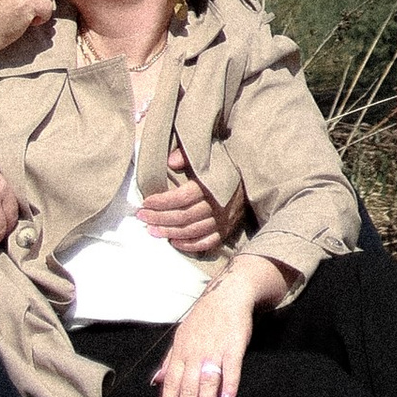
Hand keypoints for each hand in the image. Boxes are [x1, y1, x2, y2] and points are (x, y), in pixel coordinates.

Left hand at [137, 144, 246, 261]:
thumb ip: (189, 155)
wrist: (254, 175)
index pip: (182, 197)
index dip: (162, 201)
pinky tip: (174, 242)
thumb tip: (170, 162)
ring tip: (151, 231)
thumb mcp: (210, 151)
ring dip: (170, 232)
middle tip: (142, 217)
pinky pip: (207, 242)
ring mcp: (224, 220)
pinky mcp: (228, 230)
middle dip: (160, 217)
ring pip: (192, 231)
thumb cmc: (226, 162)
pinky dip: (190, 245)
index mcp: (213, 184)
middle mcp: (219, 205)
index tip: (146, 202)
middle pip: (184, 216)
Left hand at [155, 254, 290, 396]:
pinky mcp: (234, 347)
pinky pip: (231, 370)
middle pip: (188, 387)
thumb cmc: (203, 318)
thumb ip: (170, 361)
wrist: (227, 294)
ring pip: (207, 382)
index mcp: (181, 351)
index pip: (171, 382)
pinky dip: (229, 387)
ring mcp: (215, 350)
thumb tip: (155, 382)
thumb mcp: (181, 336)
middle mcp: (195, 352)